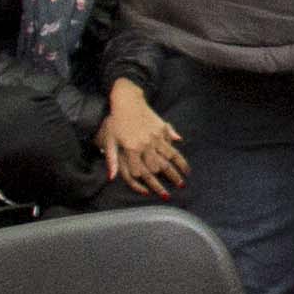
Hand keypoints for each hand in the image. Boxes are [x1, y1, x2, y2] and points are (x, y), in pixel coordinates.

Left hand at [97, 77, 185, 197]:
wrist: (127, 100)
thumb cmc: (116, 121)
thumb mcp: (109, 141)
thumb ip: (112, 160)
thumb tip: (111, 178)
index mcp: (131, 148)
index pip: (138, 172)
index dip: (143, 183)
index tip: (149, 192)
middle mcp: (145, 144)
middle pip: (157, 167)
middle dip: (166, 181)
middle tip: (174, 191)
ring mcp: (155, 137)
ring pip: (168, 157)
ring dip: (177, 170)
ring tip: (184, 179)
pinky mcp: (161, 129)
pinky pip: (171, 145)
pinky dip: (178, 156)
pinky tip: (183, 164)